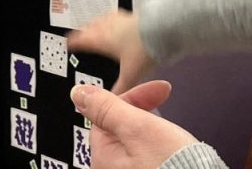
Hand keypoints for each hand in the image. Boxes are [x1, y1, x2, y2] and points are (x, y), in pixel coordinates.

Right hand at [67, 10, 155, 91]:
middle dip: (83, 32)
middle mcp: (108, 27)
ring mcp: (120, 19)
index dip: (73, 43)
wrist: (163, 28)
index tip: (68, 43)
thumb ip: (120, 90)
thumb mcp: (130, 74)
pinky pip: (118, 16)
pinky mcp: (132, 15)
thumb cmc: (145, 47)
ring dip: (97, 23)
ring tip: (96, 26)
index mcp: (102, 40)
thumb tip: (114, 103)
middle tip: (79, 34)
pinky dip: (114, 19)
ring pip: (102, 19)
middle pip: (89, 27)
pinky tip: (120, 22)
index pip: (81, 40)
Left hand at [72, 81, 197, 168]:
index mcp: (102, 159)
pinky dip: (157, 146)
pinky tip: (171, 147)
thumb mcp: (138, 128)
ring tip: (171, 130)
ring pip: (133, 142)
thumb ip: (107, 108)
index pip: (107, 114)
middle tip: (165, 104)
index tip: (159, 90)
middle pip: (119, 128)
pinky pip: (144, 157)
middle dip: (143, 111)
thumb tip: (78, 93)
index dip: (134, 97)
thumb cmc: (173, 166)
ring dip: (151, 128)